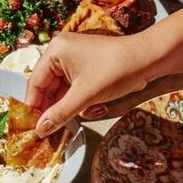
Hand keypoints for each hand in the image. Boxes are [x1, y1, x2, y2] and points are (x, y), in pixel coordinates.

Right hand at [26, 31, 151, 135]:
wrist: (148, 59)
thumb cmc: (116, 71)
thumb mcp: (85, 96)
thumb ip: (59, 114)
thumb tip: (40, 130)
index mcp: (55, 51)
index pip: (35, 83)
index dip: (34, 107)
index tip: (33, 128)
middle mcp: (61, 52)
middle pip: (47, 87)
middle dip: (52, 108)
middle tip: (50, 131)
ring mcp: (74, 58)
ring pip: (62, 89)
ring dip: (67, 106)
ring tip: (71, 123)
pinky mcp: (86, 66)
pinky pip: (74, 87)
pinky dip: (78, 100)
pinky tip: (89, 110)